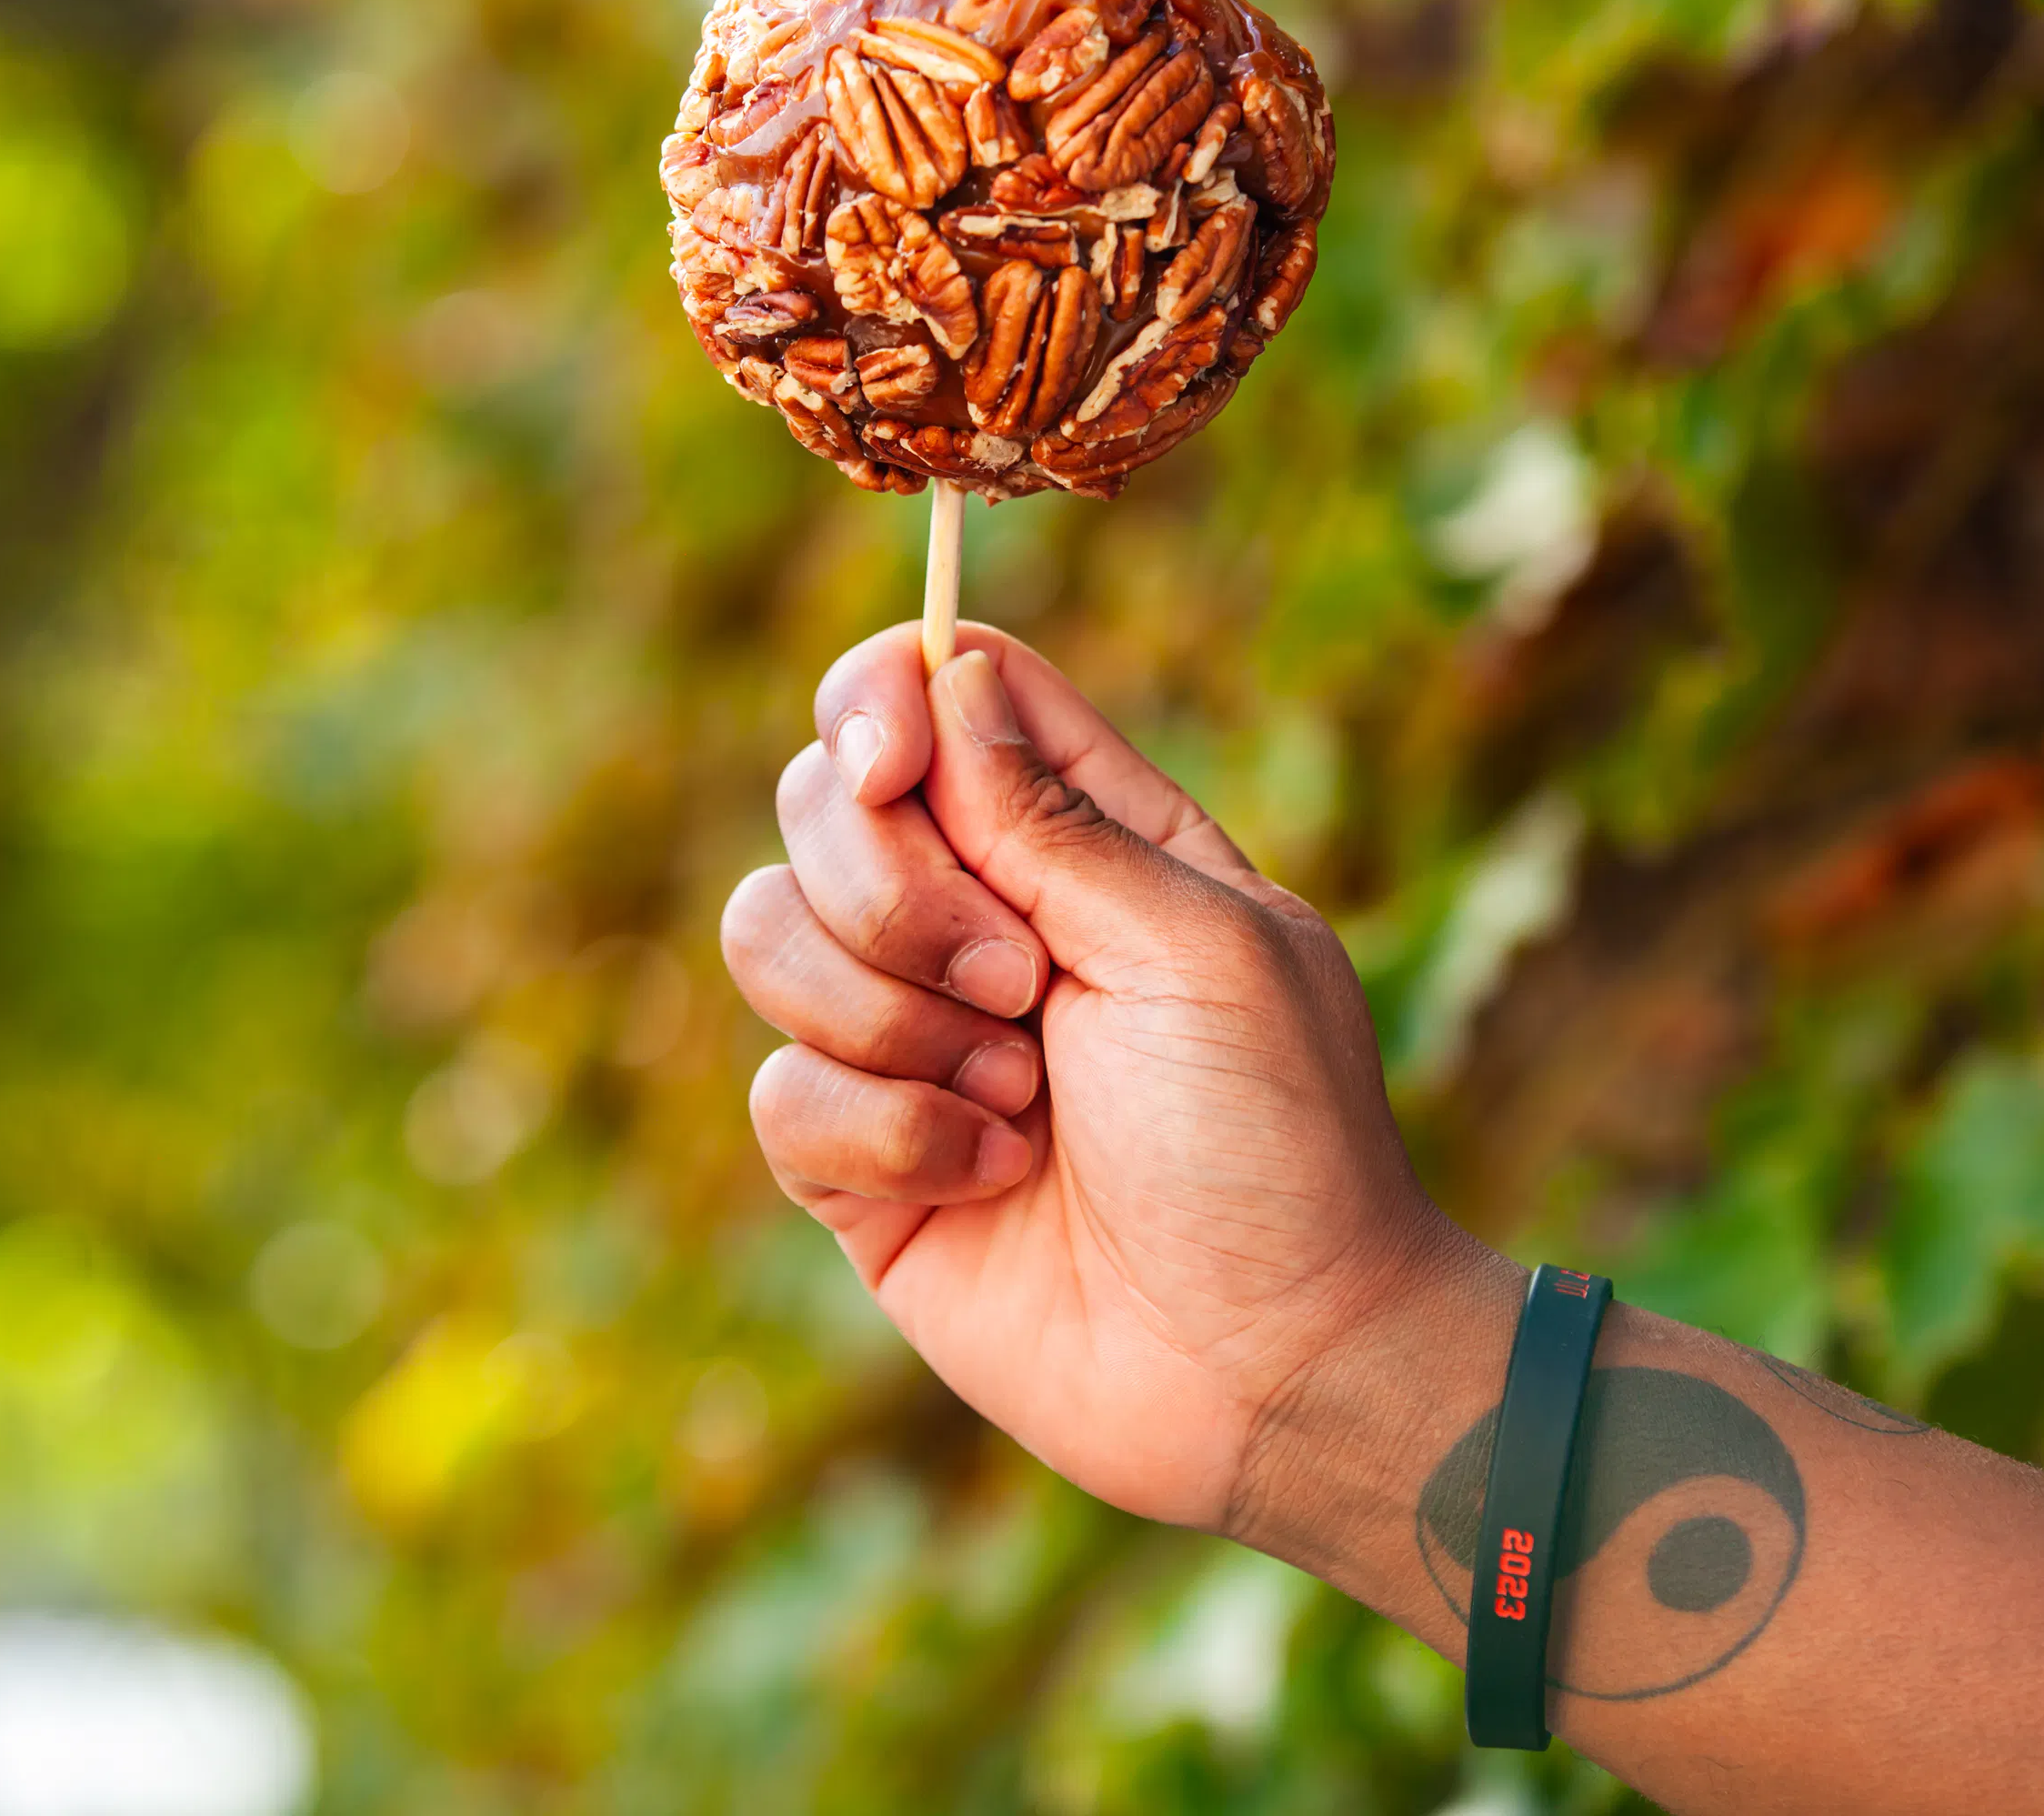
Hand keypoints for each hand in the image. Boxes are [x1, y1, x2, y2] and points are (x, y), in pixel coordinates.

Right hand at [719, 623, 1489, 1533]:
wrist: (1271, 1367)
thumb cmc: (1275, 1144)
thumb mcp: (1195, 946)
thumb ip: (1052, 816)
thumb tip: (940, 676)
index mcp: (1088, 837)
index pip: (935, 692)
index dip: (883, 700)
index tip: (894, 768)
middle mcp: (984, 919)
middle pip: (823, 801)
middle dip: (893, 891)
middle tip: (1021, 988)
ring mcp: (909, 1039)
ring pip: (767, 934)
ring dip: (891, 1019)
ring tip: (1021, 1102)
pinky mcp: (857, 1165)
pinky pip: (778, 1093)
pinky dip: (885, 1136)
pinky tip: (992, 1181)